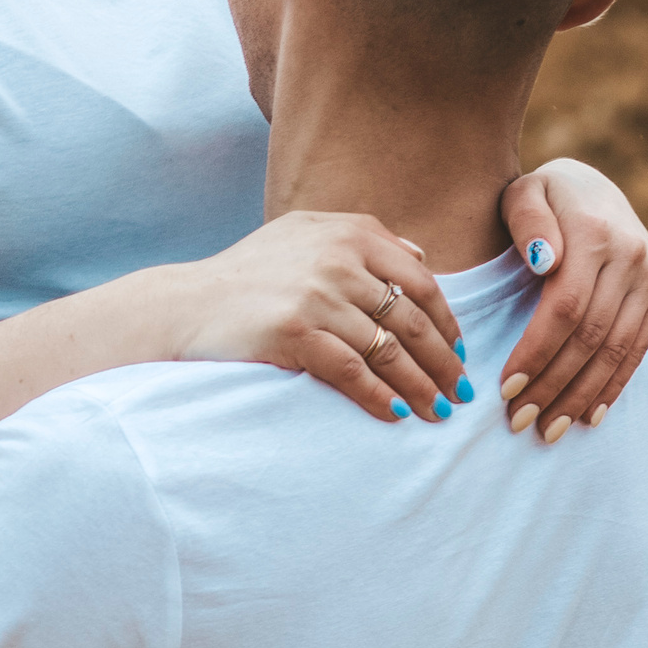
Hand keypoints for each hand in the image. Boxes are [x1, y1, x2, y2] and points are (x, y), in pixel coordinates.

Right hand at [167, 211, 467, 423]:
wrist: (187, 304)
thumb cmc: (248, 275)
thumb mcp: (303, 235)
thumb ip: (360, 237)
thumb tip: (421, 257)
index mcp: (348, 232)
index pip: (420, 282)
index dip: (447, 322)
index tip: (459, 352)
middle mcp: (337, 259)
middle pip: (412, 319)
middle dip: (443, 362)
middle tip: (460, 392)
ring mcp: (317, 295)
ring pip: (389, 350)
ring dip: (420, 387)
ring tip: (437, 412)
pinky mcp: (296, 331)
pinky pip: (354, 371)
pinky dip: (380, 397)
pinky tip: (395, 414)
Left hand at [496, 158, 647, 439]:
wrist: (593, 186)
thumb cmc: (542, 196)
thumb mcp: (523, 192)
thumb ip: (527, 220)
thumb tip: (545, 260)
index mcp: (595, 234)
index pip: (566, 308)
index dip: (537, 352)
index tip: (505, 389)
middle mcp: (632, 258)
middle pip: (592, 337)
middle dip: (555, 384)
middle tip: (521, 422)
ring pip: (618, 350)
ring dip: (583, 395)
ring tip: (549, 429)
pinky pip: (639, 348)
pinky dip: (614, 385)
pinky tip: (589, 416)